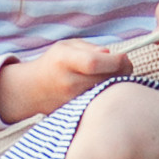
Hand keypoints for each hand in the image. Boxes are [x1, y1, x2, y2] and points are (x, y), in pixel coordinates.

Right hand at [0, 38, 133, 123]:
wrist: (34, 89)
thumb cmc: (55, 63)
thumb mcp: (68, 46)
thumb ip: (91, 48)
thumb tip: (111, 55)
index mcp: (64, 60)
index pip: (93, 63)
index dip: (114, 60)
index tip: (124, 57)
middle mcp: (68, 82)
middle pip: (105, 79)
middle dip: (122, 71)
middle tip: (124, 64)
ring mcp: (73, 100)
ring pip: (106, 92)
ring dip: (117, 83)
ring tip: (113, 74)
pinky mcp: (77, 112)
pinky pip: (101, 102)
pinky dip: (109, 94)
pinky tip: (106, 87)